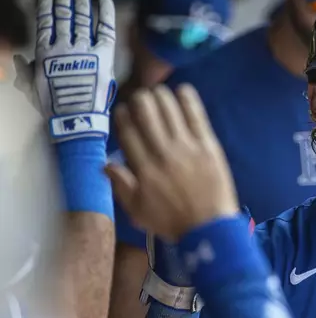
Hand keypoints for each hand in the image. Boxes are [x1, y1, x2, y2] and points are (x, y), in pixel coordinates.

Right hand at [25, 0, 115, 141]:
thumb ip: (27, 71)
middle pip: (64, 12)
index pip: (45, 20)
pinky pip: (105, 30)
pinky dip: (106, 15)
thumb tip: (18, 58)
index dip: (46, 1)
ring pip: (82, 16)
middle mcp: (64, 46)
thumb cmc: (55, 109)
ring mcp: (84, 50)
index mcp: (45, 52)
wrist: (76, 121)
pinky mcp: (103, 57)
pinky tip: (105, 0)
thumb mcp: (34, 89)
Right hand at [105, 84, 238, 239]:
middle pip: (146, 114)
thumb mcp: (138, 211)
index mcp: (143, 169)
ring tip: (158, 92)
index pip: (127, 133)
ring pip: (169, 110)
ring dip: (161, 96)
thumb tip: (105, 164)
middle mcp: (162, 153)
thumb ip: (121, 186)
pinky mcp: (208, 145)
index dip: (122, 116)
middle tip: (141, 98)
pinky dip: (188, 100)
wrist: (209, 228)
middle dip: (140, 100)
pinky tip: (182, 89)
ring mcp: (186, 147)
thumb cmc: (172, 222)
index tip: (122, 110)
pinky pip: (196, 116)